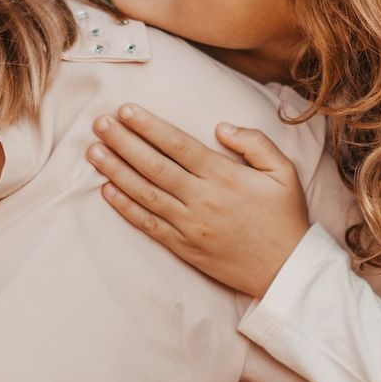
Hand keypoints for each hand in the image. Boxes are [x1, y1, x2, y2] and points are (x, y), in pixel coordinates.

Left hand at [88, 103, 310, 298]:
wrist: (287, 271)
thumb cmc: (285, 217)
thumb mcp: (284, 171)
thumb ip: (254, 142)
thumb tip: (220, 126)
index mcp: (224, 176)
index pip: (178, 144)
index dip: (149, 126)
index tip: (126, 110)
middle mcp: (202, 199)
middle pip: (154, 165)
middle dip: (123, 142)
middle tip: (98, 123)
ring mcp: (190, 226)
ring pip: (145, 193)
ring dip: (116, 170)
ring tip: (93, 151)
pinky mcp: (184, 247)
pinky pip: (148, 225)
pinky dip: (125, 207)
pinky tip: (106, 191)